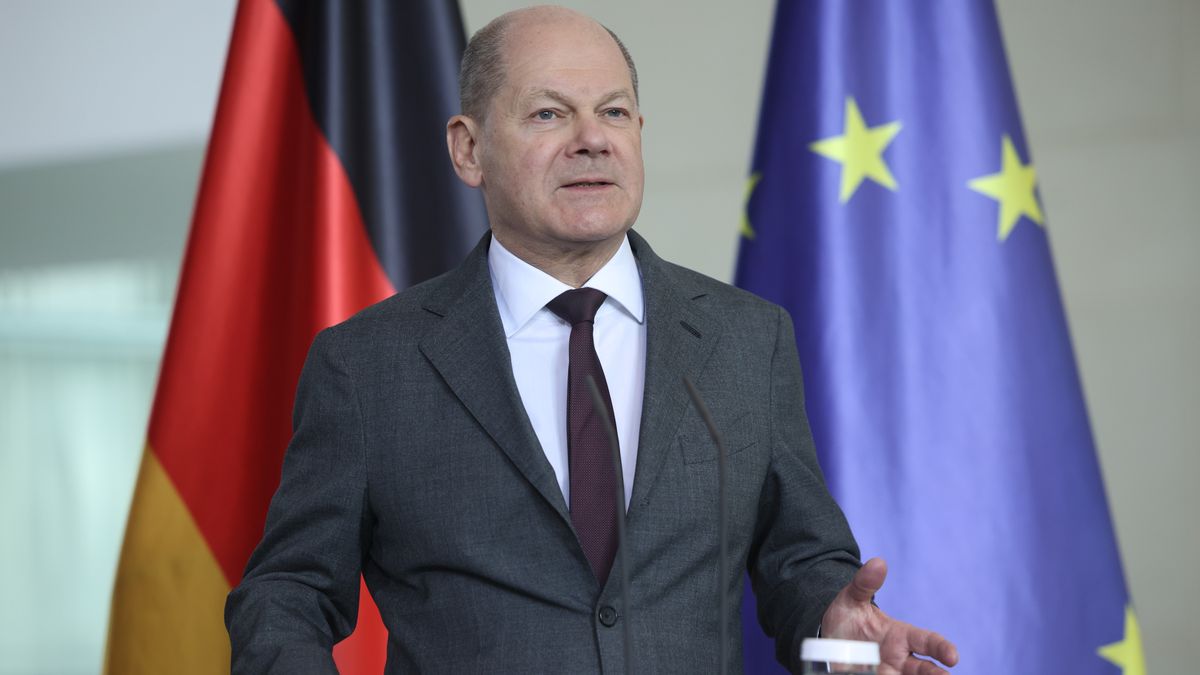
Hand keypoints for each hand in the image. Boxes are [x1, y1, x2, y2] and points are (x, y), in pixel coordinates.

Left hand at [820, 558, 958, 674]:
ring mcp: (889, 672)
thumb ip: (864, 583)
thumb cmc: (847, 617)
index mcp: (900, 636)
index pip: (928, 641)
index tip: (952, 656)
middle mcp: (899, 659)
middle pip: (924, 670)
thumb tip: (878, 562)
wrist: (827, 638)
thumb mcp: (852, 598)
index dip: (942, 648)